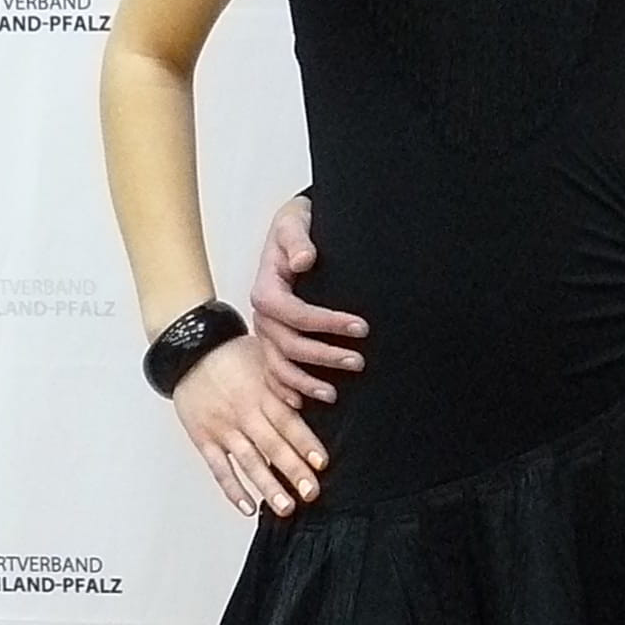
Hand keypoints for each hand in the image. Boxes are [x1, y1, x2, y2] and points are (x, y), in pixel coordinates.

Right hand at [172, 332, 326, 519]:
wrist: (188, 350)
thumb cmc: (233, 354)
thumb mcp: (266, 356)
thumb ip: (289, 379)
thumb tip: (321, 394)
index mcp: (262, 393)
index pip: (288, 422)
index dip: (305, 443)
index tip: (322, 463)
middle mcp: (244, 414)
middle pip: (272, 446)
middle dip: (293, 471)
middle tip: (312, 493)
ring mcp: (223, 429)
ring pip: (248, 462)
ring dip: (268, 486)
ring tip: (286, 507)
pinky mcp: (204, 439)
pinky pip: (219, 469)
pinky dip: (233, 490)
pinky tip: (248, 507)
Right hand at [249, 193, 366, 405]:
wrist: (290, 230)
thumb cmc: (294, 226)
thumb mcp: (294, 221)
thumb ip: (297, 239)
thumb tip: (305, 260)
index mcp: (266, 288)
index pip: (294, 313)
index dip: (327, 323)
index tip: (360, 326)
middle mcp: (263, 314)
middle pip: (289, 345)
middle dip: (324, 356)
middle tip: (359, 361)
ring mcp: (266, 330)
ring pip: (280, 365)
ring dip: (306, 382)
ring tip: (334, 393)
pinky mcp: (273, 340)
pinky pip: (273, 371)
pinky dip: (286, 389)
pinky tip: (303, 402)